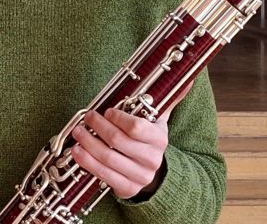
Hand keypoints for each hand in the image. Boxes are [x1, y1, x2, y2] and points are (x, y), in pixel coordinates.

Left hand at [70, 83, 191, 198]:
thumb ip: (169, 98)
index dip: (118, 118)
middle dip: (98, 127)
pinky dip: (87, 162)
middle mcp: (151, 159)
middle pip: (118, 141)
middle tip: (87, 117)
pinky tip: (78, 152)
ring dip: (88, 144)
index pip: (136, 128)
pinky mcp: (127, 188)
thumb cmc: (149, 141)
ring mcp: (139, 176)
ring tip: (78, 132)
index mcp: (159, 139)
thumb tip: (188, 79)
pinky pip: (103, 175)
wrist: (154, 174)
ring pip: (108, 158)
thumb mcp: (159, 120)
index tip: (107, 111)